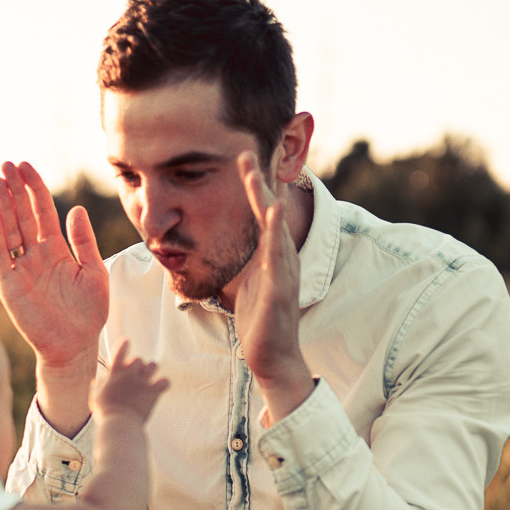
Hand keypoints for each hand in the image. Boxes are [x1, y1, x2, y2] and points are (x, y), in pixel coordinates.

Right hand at [0, 162, 108, 373]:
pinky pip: (0, 254)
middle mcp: (36, 255)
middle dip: (15, 190)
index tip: (26, 166)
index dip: (35, 189)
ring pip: (9, 230)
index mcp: (57, 250)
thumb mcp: (94, 272)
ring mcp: (21, 268)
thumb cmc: (89, 313)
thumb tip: (76, 208)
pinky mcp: (10, 284)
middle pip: (22, 215)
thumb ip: (84, 241)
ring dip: (2, 205)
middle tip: (7, 165)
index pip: (42, 211)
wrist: (75, 346)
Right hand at [92, 342, 169, 424]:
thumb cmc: (105, 412)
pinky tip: (160, 387)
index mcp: (114, 373)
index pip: (120, 351)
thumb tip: (100, 379)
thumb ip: (98, 385)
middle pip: (138, 359)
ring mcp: (142, 382)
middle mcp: (129, 374)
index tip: (126, 342)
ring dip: (151, 369)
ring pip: (153, 365)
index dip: (124, 345)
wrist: (119, 424)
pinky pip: (165, 382)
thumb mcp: (95, 397)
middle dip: (138, 364)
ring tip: (149, 375)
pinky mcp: (153, 392)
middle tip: (136, 373)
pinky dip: (163, 383)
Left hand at [235, 152, 313, 420]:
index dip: (253, 187)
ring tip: (256, 172)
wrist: (272, 356)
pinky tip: (273, 212)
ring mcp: (283, 271)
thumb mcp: (247, 282)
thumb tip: (226, 246)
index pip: (261, 214)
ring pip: (274, 228)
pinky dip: (277, 232)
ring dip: (265, 198)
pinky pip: (278, 256)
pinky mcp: (280, 288)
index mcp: (271, 256)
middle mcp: (281, 258)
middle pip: (269, 212)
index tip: (242, 160)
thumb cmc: (259, 321)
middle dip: (257, 182)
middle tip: (244, 153)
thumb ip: (246, 262)